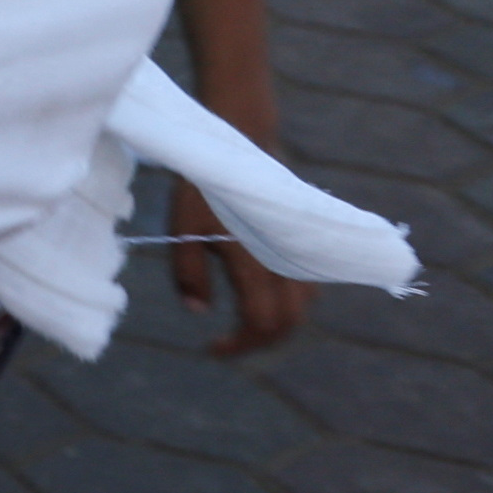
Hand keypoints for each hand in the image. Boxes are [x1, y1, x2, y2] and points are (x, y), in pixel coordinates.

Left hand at [164, 178, 314, 356]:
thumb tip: (198, 311)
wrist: (243, 143)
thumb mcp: (183, 229)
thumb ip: (189, 274)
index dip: (238, 345)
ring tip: (242, 327)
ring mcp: (304, 254)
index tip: (212, 349)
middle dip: (259, 342)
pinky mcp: (309, 245)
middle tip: (228, 344)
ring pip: (302, 309)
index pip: (260, 323)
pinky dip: (289, 306)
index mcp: (256, 262)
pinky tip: (263, 301)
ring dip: (276, 326)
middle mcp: (287, 263)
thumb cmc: (207, 188)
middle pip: (287, 323)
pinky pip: (309, 289)